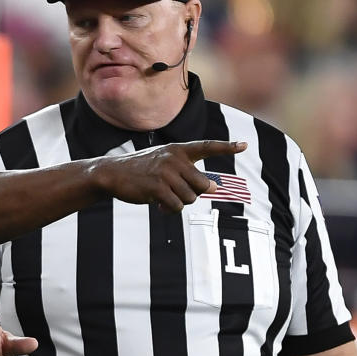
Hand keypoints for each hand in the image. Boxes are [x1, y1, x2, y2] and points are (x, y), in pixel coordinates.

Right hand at [97, 139, 246, 210]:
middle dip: (194, 194)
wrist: (112, 173)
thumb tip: (214, 188)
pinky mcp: (157, 187)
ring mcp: (166, 173)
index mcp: (178, 150)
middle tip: (177, 194)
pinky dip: (169, 210)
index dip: (227, 147)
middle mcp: (175, 159)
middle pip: (203, 184)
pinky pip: (176, 206)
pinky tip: (157, 204)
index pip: (207, 146)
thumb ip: (187, 173)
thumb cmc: (141, 171)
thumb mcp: (164, 164)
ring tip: (163, 197)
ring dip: (178, 203)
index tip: (244, 146)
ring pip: (190, 198)